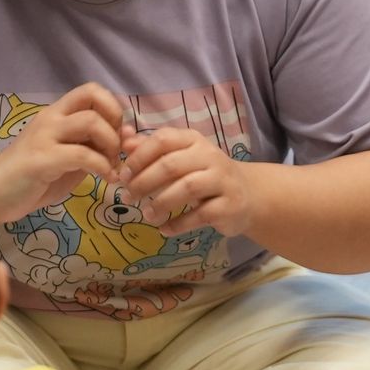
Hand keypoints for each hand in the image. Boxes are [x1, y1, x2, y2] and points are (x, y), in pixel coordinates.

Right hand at [0, 83, 122, 224]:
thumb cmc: (28, 179)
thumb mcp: (65, 160)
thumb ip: (90, 148)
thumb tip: (126, 140)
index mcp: (55, 114)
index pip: (91, 91)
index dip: (113, 108)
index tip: (117, 135)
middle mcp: (50, 118)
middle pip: (94, 96)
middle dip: (116, 122)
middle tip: (117, 150)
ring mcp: (45, 136)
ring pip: (91, 122)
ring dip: (111, 145)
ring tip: (111, 166)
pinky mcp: (42, 159)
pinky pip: (83, 155)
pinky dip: (102, 167)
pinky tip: (105, 180)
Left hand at [118, 126, 254, 237]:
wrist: (247, 195)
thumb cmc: (204, 175)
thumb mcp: (180, 158)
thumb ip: (151, 150)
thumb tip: (124, 141)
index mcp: (193, 140)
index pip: (163, 139)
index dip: (139, 157)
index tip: (123, 176)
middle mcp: (210, 156)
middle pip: (171, 165)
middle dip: (144, 182)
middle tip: (128, 198)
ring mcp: (222, 180)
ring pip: (187, 188)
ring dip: (161, 203)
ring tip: (146, 215)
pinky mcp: (229, 205)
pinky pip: (200, 215)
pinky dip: (178, 224)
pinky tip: (164, 229)